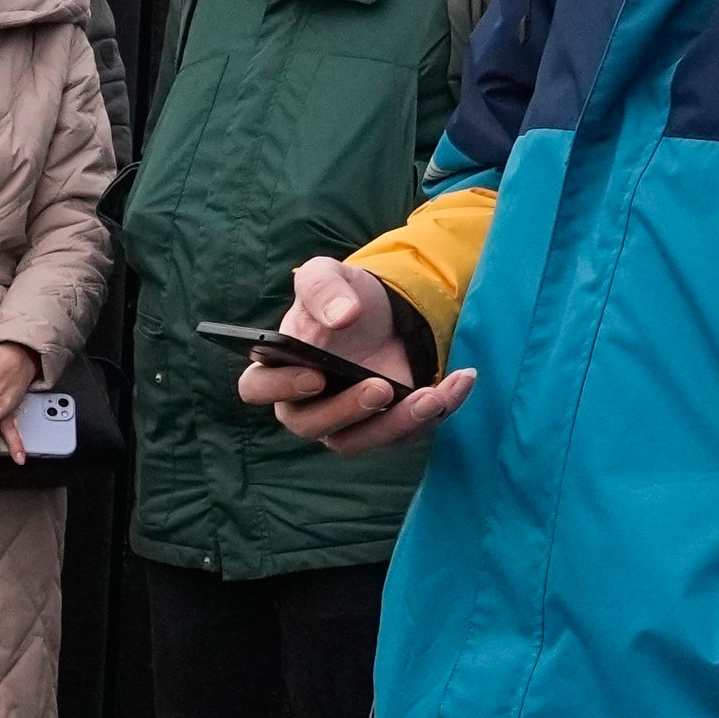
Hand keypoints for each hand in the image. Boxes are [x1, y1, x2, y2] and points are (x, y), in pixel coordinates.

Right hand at [255, 255, 475, 450]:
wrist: (387, 312)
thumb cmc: (343, 297)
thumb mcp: (328, 276)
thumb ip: (322, 287)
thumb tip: (341, 316)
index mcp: (277, 367)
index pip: (258, 388)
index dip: (280, 388)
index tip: (314, 376)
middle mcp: (305, 403)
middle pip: (310, 425)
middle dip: (346, 411)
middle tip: (379, 388)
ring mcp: (345, 421)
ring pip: (359, 441)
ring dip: (396, 424)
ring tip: (431, 397)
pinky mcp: (386, 426)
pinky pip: (407, 432)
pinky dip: (439, 409)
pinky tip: (460, 380)